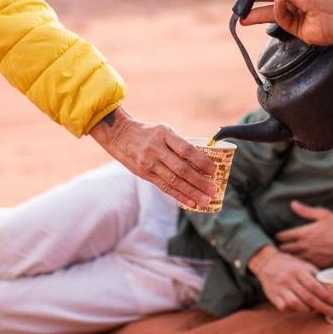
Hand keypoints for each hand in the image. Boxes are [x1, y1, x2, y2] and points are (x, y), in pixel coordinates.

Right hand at [89, 106, 216, 208]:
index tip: (213, 170)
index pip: (186, 149)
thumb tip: (203, 160)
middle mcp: (156, 149)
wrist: (119, 135)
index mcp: (164, 134)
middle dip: (199, 181)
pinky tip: (190, 202)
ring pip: (174, 181)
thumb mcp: (163, 130)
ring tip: (206, 200)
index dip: (201, 161)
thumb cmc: (147, 132)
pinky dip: (179, 195)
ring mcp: (148, 163)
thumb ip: (179, 144)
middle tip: (213, 190)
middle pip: (181, 169)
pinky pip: (164, 187)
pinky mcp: (144, 174)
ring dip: (192, 192)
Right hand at [247, 245, 332, 317]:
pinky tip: (300, 309)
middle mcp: (289, 280)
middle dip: (323, 307)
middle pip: (308, 297)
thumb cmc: (289, 264)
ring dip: (308, 310)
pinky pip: (285, 307)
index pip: (314, 285)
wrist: (266, 262)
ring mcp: (280, 289)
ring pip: (296, 304)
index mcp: (298, 270)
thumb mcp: (303, 264)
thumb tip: (331, 286)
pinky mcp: (273, 296)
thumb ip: (315, 274)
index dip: (326, 295)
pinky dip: (294, 310)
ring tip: (316, 310)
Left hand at [276, 200, 332, 267]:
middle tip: (278, 247)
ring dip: (288, 257)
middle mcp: (305, 246)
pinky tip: (298, 264)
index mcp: (304, 233)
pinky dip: (299, 265)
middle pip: (285, 249)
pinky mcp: (317, 265)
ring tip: (284, 256)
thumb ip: (306, 211)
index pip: (284, 236)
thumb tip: (293, 204)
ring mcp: (311, 257)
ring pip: (293, 259)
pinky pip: (304, 266)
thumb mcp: (324, 214)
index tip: (277, 236)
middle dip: (281, 248)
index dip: (278, 236)